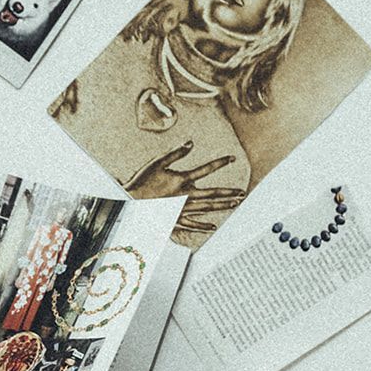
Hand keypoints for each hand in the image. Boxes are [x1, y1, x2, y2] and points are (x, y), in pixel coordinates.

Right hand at [125, 140, 246, 214]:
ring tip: (235, 204)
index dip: (220, 163)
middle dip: (228, 192)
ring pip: (206, 208)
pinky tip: (213, 227)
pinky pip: (192, 224)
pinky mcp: (174, 219)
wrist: (129, 202)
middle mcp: (186, 196)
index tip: (232, 158)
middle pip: (212, 194)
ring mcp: (181, 209)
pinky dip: (202, 226)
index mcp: (182, 180)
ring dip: (222, 206)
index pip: (206, 169)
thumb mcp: (156, 163)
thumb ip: (175, 153)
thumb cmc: (141, 181)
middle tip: (241, 192)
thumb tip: (191, 143)